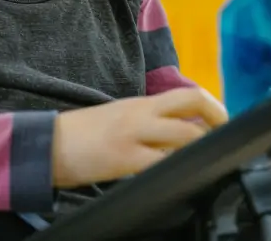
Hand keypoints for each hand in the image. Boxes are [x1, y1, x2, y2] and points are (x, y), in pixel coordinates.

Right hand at [51, 87, 228, 187]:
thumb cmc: (84, 135)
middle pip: (192, 103)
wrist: (46, 145)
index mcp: (142, 103)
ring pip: (184, 133)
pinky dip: (177, 168)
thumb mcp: (121, 117)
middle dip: (217, 119)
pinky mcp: (124, 158)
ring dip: (201, 146)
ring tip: (205, 160)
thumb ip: (150, 122)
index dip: (212, 106)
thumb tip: (182, 135)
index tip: (222, 124)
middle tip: (225, 140)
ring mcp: (134, 134)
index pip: (187, 94)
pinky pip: (161, 161)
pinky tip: (181, 176)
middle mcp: (142, 113)